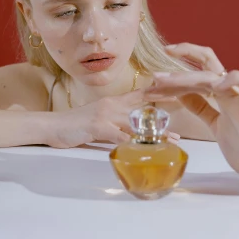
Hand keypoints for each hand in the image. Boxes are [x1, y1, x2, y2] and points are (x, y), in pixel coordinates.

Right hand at [47, 89, 180, 148]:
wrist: (51, 126)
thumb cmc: (75, 125)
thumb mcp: (99, 119)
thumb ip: (116, 121)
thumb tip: (132, 130)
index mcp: (113, 102)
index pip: (141, 93)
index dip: (159, 91)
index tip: (178, 90)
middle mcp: (112, 105)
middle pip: (143, 103)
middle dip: (165, 103)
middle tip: (186, 104)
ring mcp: (105, 115)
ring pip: (136, 122)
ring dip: (156, 131)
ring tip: (173, 138)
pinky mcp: (98, 127)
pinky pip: (120, 136)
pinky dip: (134, 143)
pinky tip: (146, 148)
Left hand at [147, 43, 238, 189]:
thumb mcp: (216, 125)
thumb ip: (202, 109)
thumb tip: (182, 95)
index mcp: (222, 96)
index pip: (197, 73)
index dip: (175, 74)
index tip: (152, 81)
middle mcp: (231, 92)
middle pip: (207, 62)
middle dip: (180, 61)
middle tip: (154, 73)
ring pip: (215, 75)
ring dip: (187, 76)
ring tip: (165, 81)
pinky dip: (233, 78)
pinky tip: (216, 84)